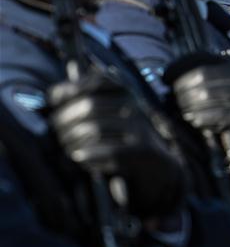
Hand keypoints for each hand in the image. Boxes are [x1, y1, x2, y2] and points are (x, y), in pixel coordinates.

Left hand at [48, 67, 183, 216]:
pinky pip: (110, 150)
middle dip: (65, 119)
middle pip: (91, 105)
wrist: (157, 165)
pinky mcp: (141, 149)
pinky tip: (80, 158)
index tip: (55, 99)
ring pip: (96, 128)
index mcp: (126, 93)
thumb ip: (88, 97)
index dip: (74, 87)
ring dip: (73, 140)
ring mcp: (139, 127)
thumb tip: (57, 89)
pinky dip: (90, 155)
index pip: (99, 80)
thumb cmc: (123, 137)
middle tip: (57, 130)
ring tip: (67, 147)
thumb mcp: (111, 113)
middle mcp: (134, 106)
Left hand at [168, 55, 229, 180]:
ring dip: (188, 108)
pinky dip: (201, 121)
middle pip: (199, 78)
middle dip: (181, 91)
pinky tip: (197, 123)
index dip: (179, 67)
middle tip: (175, 101)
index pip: (201, 59)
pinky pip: (214, 116)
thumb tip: (178, 76)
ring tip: (185, 113)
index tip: (165, 77)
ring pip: (203, 97)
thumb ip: (216, 78)